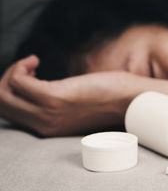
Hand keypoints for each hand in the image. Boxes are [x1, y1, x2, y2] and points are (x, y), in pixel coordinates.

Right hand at [0, 55, 139, 135]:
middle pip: (0, 104)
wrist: (131, 102)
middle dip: (6, 80)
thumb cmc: (107, 99)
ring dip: (12, 72)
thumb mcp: (74, 108)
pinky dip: (21, 66)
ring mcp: (48, 113)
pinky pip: (18, 80)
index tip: (28, 77)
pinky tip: (36, 61)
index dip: (11, 92)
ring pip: (3, 92)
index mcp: (47, 129)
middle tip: (27, 69)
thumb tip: (39, 88)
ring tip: (32, 64)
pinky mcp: (56, 97)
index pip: (8, 115)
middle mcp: (43, 126)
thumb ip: (55, 105)